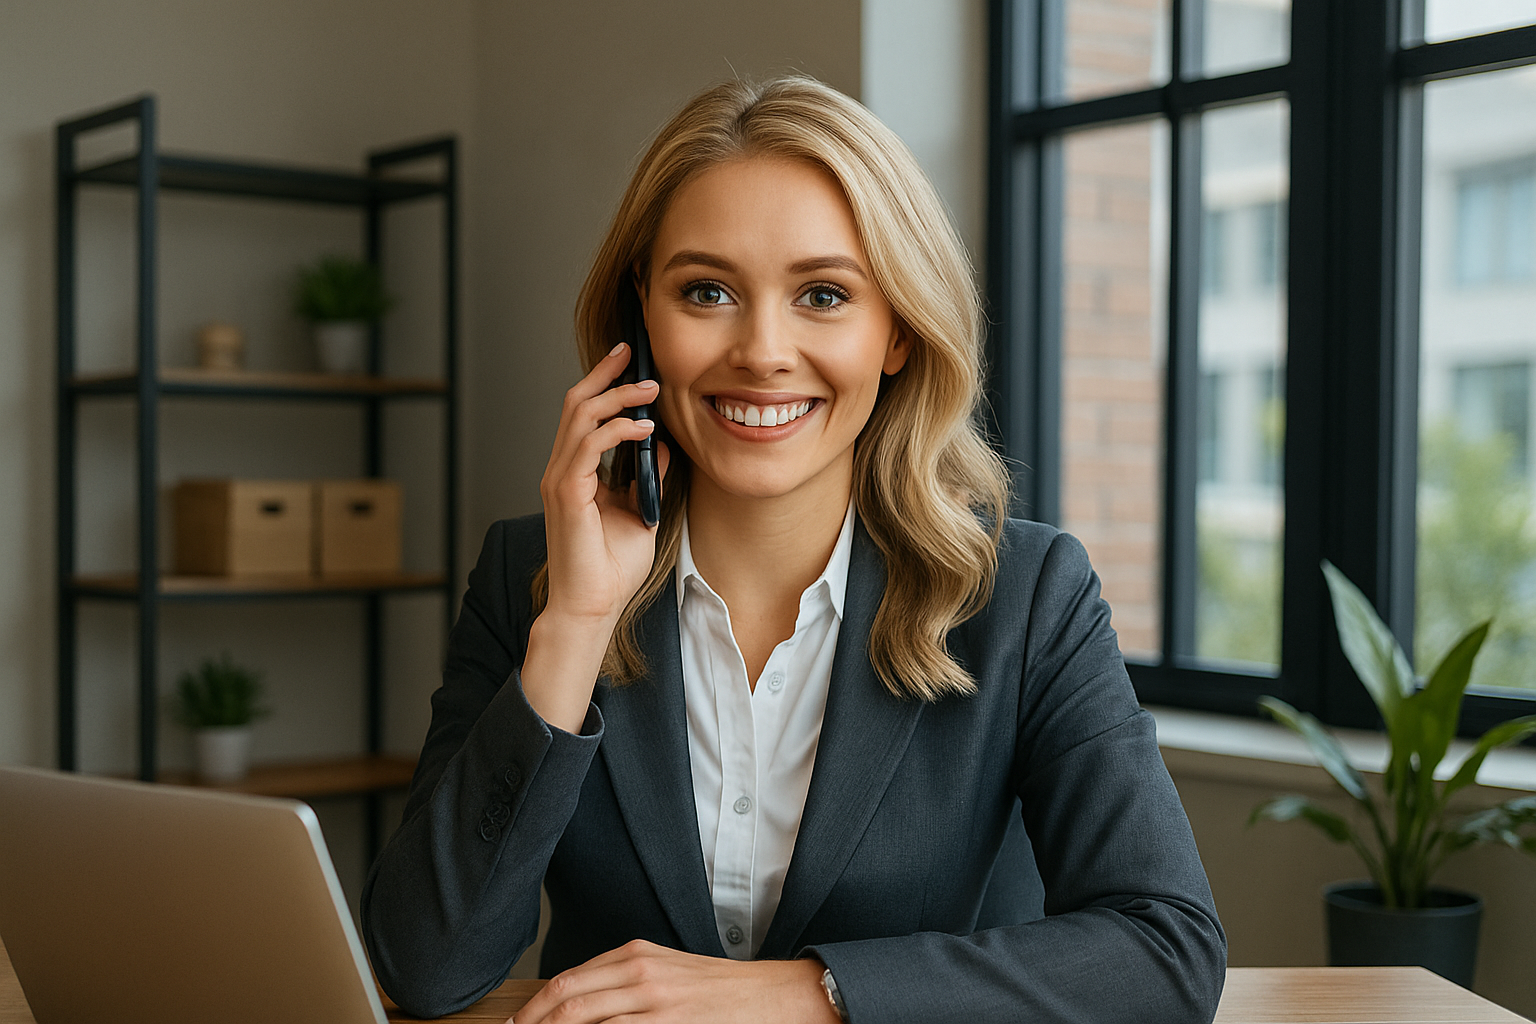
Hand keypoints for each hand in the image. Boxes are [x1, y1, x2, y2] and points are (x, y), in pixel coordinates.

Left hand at [509, 940, 838, 1023]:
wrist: (767, 996)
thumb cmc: (717, 988)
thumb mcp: (665, 970)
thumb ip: (623, 979)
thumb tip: (580, 1000)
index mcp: (635, 954)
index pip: (567, 980)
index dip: (536, 1008)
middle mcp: (639, 974)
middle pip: (566, 1000)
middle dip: (535, 1023)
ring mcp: (652, 1003)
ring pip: (584, 1021)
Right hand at [522, 344, 670, 731]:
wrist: (592, 606)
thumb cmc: (611, 568)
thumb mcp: (640, 511)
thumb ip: (646, 478)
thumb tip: (661, 446)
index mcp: (575, 472)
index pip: (584, 415)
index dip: (605, 384)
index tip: (630, 362)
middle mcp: (562, 470)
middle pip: (576, 403)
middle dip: (606, 374)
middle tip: (634, 354)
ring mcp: (560, 479)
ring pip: (580, 416)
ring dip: (617, 397)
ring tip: (650, 388)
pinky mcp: (566, 492)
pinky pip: (589, 445)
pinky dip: (617, 430)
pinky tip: (645, 429)